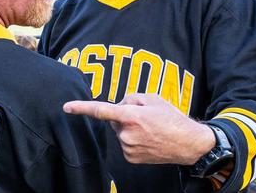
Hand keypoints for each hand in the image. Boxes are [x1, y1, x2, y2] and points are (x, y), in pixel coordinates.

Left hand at [63, 93, 214, 164]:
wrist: (189, 144)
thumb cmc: (171, 118)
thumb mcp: (153, 98)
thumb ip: (130, 98)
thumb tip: (119, 105)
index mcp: (131, 116)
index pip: (101, 110)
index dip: (82, 108)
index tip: (67, 107)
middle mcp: (127, 133)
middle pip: (113, 119)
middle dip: (123, 115)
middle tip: (144, 117)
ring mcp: (128, 147)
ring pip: (119, 132)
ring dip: (128, 128)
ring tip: (149, 129)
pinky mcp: (131, 157)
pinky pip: (124, 143)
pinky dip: (132, 139)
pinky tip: (147, 139)